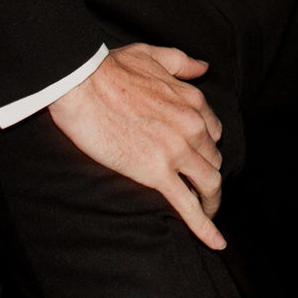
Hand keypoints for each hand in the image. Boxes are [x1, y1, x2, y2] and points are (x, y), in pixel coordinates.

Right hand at [46, 42, 231, 249]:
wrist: (82, 84)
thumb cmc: (111, 68)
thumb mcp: (153, 55)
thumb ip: (182, 63)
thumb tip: (203, 67)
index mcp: (192, 100)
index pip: (213, 131)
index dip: (207, 146)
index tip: (199, 157)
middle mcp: (193, 125)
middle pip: (214, 159)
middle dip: (208, 174)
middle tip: (199, 188)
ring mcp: (177, 151)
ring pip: (209, 184)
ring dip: (212, 202)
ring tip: (208, 215)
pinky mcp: (156, 172)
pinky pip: (188, 206)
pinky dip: (205, 227)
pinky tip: (215, 242)